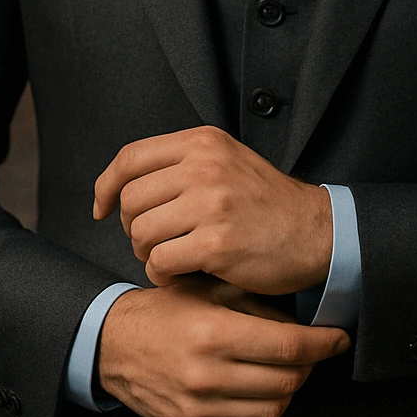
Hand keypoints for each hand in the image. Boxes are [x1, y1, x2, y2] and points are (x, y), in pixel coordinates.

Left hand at [92, 125, 332, 294]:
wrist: (316, 232)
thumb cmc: (265, 203)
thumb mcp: (226, 161)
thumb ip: (181, 164)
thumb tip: (122, 184)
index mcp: (203, 142)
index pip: (130, 158)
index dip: (106, 186)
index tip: (101, 209)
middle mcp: (204, 166)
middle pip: (130, 199)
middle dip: (132, 227)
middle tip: (153, 241)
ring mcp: (211, 203)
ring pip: (140, 231)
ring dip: (146, 252)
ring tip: (170, 257)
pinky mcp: (217, 243)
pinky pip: (160, 261)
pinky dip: (161, 274)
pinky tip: (179, 274)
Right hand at [97, 275, 349, 416]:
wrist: (113, 346)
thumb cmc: (165, 311)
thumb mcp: (210, 290)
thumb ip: (257, 305)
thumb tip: (304, 319)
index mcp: (213, 334)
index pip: (288, 348)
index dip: (323, 344)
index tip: (339, 338)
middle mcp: (206, 376)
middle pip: (286, 383)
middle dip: (308, 366)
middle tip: (310, 351)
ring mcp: (198, 409)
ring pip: (272, 411)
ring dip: (287, 390)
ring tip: (282, 369)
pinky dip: (258, 408)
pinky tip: (252, 385)